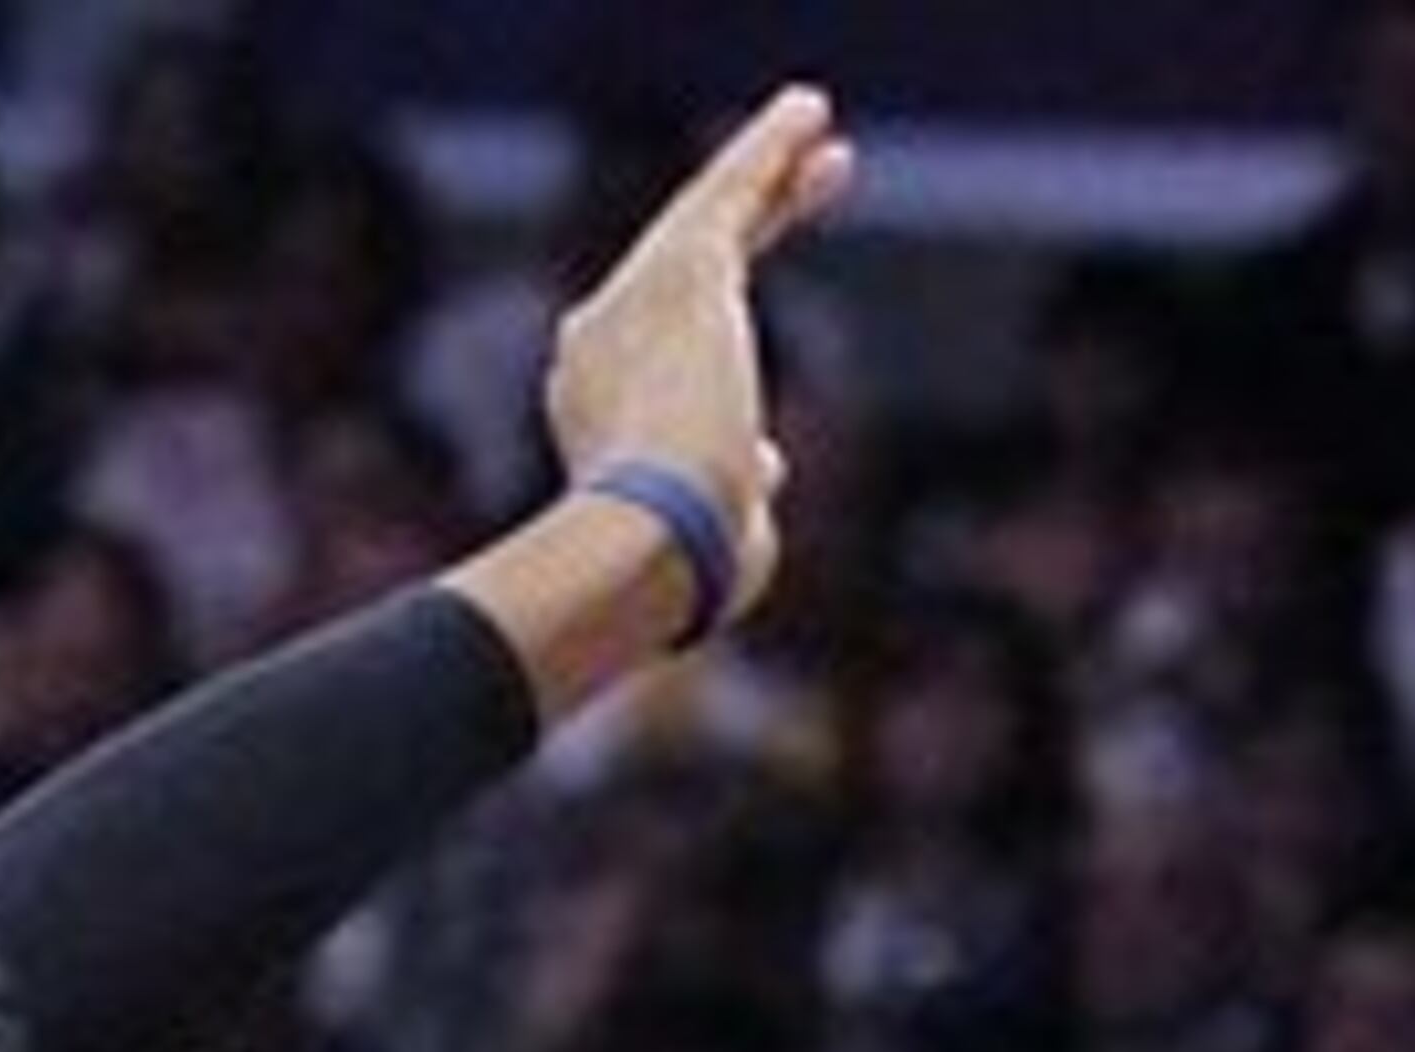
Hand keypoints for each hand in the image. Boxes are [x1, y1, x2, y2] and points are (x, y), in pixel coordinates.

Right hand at [542, 84, 856, 625]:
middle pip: (680, 268)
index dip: (714, 371)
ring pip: (709, 214)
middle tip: (800, 190)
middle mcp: (603, 340)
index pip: (659, 370)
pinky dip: (771, 151)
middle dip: (742, 229)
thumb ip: (739, 497)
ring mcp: (638, 296)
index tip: (762, 448)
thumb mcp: (716, 541)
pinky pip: (733, 191)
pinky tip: (812, 116)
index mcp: (596, 410)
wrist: (652, 543)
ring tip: (818, 126)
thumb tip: (770, 462)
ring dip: (766, 167)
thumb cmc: (684, 571)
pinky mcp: (685, 269)